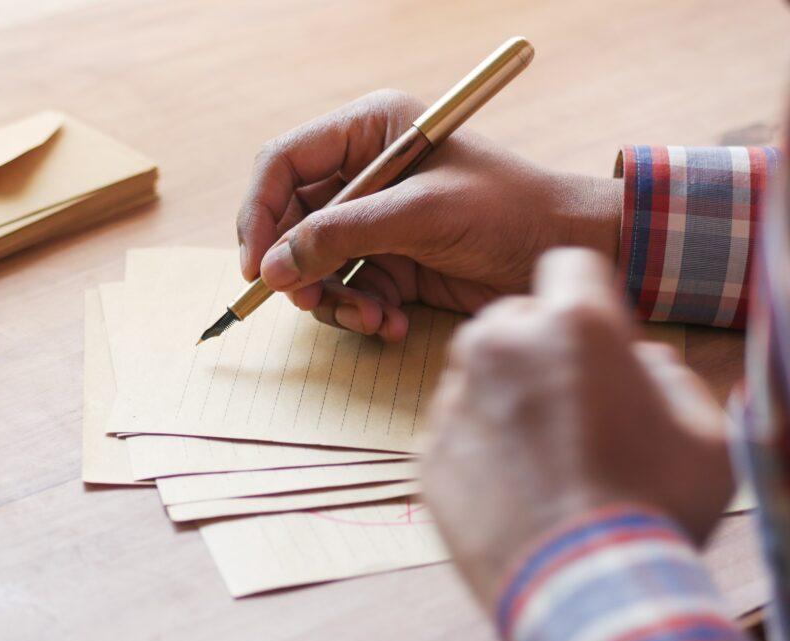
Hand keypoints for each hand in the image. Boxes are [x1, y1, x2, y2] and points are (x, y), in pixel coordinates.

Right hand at [237, 89, 622, 341]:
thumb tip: (272, 266)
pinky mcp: (392, 262)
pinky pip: (349, 291)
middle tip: (307, 301)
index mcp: (370, 131)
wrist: (568, 253)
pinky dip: (362, 314)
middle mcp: (366, 174)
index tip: (257, 265)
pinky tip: (392, 324)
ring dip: (334, 300)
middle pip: (292, 221)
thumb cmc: (509, 211)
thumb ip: (342, 235)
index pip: (284, 164)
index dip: (261, 212)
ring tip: (373, 318)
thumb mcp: (421, 214)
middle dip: (297, 267)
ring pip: (315, 265)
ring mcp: (377, 221)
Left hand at [421, 248, 733, 609]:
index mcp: (573, 325)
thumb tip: (637, 362)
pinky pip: (453, 424)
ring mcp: (454, 398)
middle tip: (570, 400)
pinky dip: (477, 441)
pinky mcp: (427, 449)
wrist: (579, 592)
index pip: (568, 264)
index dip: (587, 295)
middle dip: (539, 344)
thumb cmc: (653, 508)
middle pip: (513, 316)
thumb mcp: (703, 434)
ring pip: (476, 369)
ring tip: (541, 451)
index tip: (595, 332)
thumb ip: (667, 375)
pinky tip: (511, 484)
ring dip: (503, 391)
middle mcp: (499, 346)